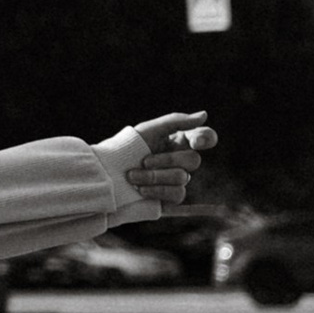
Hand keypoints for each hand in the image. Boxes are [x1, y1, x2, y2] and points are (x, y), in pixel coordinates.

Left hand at [95, 111, 214, 209]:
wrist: (107, 174)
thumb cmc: (127, 148)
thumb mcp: (149, 131)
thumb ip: (176, 121)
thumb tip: (204, 115)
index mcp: (180, 140)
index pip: (205, 137)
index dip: (206, 138)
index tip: (196, 141)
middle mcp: (183, 161)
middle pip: (193, 160)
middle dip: (165, 160)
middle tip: (143, 160)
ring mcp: (178, 180)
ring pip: (182, 178)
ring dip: (154, 176)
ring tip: (132, 176)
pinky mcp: (172, 198)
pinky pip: (177, 194)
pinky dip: (156, 190)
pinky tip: (140, 189)